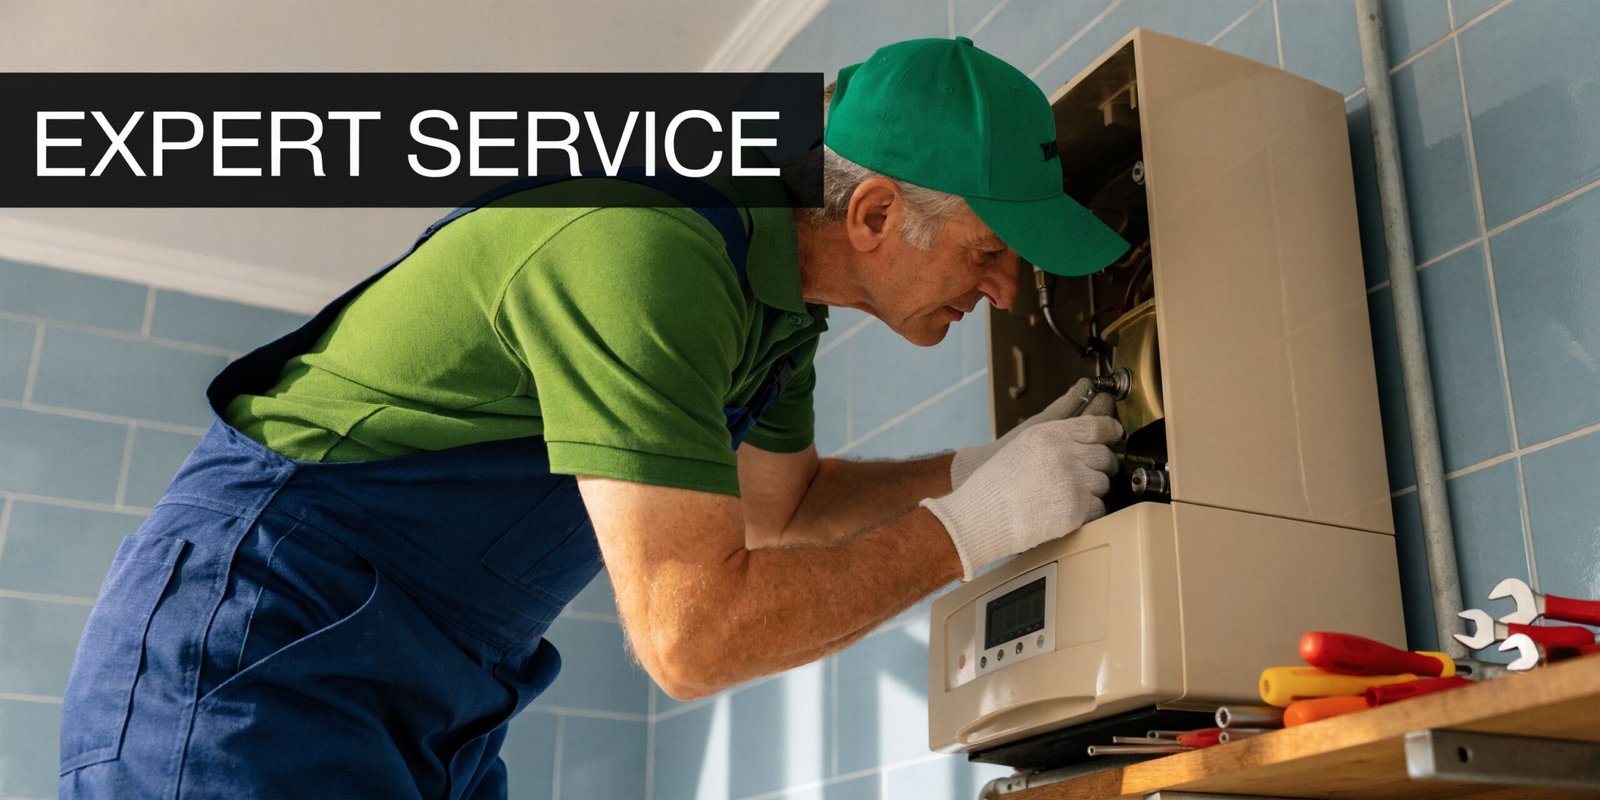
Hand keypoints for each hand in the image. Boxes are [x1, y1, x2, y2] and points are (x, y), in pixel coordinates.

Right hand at [923, 394, 1121, 579]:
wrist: (980, 516)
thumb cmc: (994, 486)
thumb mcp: (1023, 446)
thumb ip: (1056, 439)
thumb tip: (1090, 441)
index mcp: (1050, 434)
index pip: (1096, 425)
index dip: (1111, 430)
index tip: (1115, 435)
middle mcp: (1064, 453)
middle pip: (1105, 457)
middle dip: (1099, 468)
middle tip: (1084, 477)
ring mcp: (1072, 481)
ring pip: (1104, 484)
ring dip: (1091, 492)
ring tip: (1063, 497)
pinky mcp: (1075, 509)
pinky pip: (1099, 509)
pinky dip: (1087, 513)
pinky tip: (1065, 513)